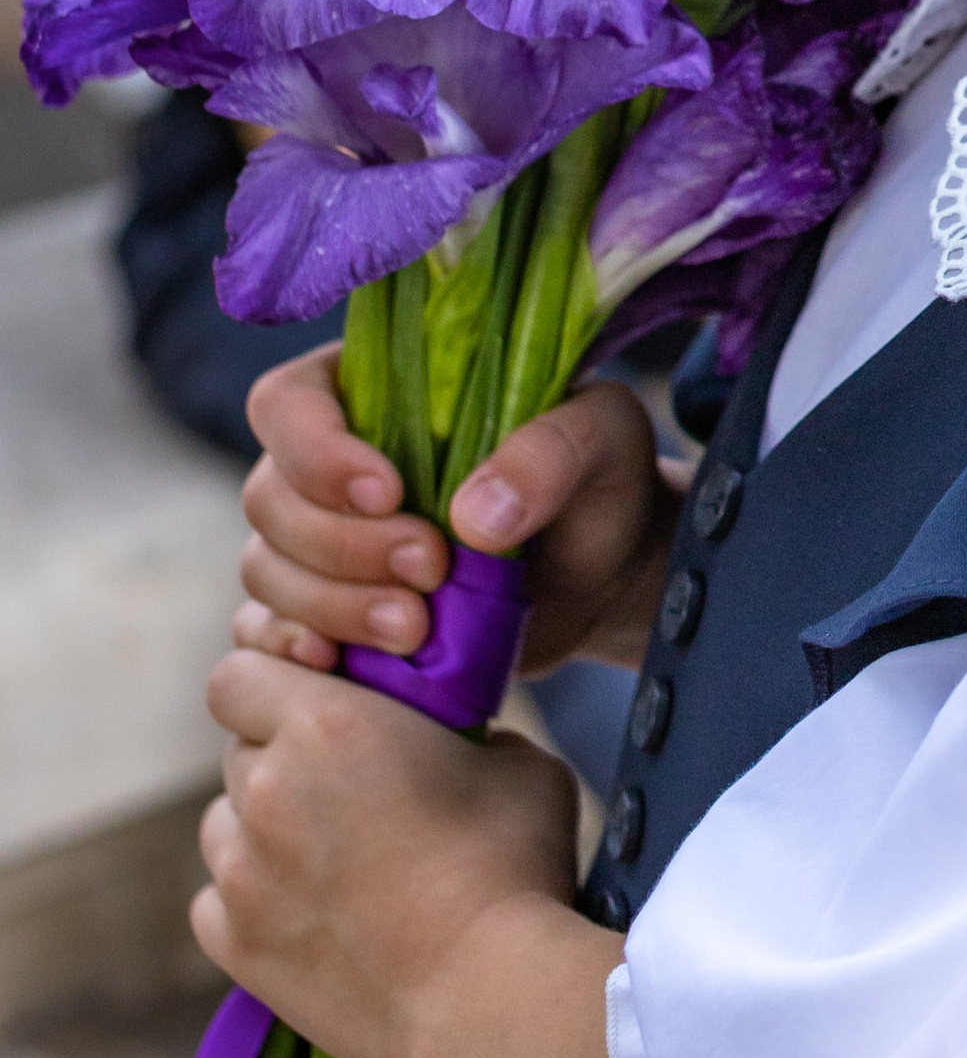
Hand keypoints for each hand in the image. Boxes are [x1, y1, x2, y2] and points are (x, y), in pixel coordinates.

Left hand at [197, 652, 621, 1057]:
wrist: (488, 998)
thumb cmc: (514, 867)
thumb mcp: (518, 762)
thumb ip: (467, 735)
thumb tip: (457, 742)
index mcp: (325, 724)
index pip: (238, 673)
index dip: (272, 683)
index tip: (317, 703)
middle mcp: (265, 790)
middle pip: (240, 751)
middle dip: (284, 759)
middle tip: (351, 788)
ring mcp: (240, 874)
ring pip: (224, 826)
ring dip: (263, 828)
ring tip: (334, 857)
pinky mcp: (235, 946)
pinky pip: (217, 900)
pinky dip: (252, 898)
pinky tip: (314, 911)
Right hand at [237, 347, 683, 681]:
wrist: (608, 573)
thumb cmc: (599, 481)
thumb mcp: (602, 440)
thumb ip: (549, 454)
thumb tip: (476, 516)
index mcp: (374, 390)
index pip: (288, 402)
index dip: (318, 450)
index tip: (390, 492)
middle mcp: (330, 463)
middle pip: (271, 497)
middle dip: (342, 543)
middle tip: (431, 567)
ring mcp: (322, 543)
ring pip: (267, 570)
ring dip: (333, 605)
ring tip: (418, 628)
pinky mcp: (331, 615)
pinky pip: (269, 634)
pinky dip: (297, 652)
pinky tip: (343, 667)